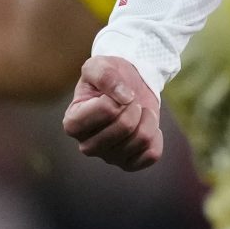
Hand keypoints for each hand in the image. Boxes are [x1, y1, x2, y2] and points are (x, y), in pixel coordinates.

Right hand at [62, 55, 162, 170]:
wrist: (128, 87)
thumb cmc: (109, 77)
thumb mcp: (99, 64)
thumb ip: (105, 75)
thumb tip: (124, 97)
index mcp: (73, 123)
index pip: (105, 110)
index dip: (117, 94)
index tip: (116, 89)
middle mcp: (87, 145)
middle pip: (125, 126)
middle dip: (134, 105)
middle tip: (131, 99)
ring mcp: (108, 157)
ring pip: (142, 139)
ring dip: (148, 117)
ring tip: (139, 110)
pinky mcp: (129, 164)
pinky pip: (152, 154)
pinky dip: (156, 135)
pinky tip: (146, 126)